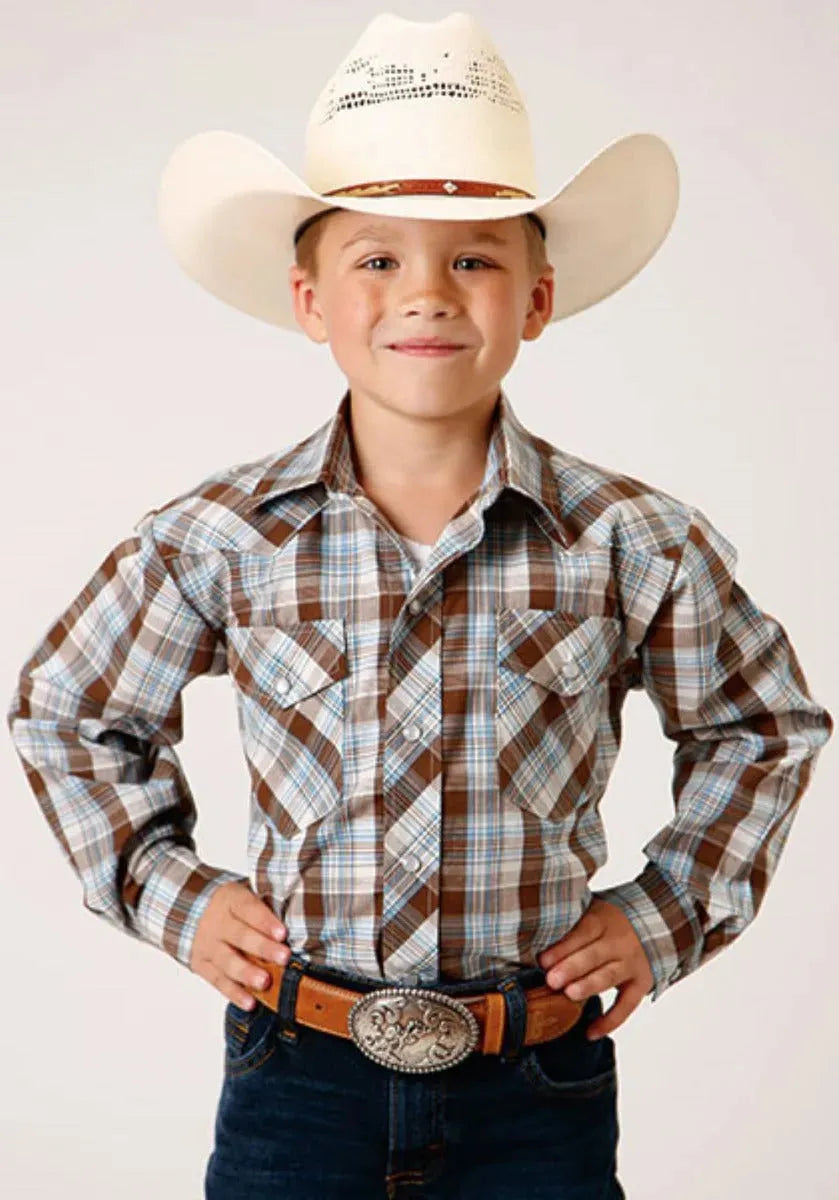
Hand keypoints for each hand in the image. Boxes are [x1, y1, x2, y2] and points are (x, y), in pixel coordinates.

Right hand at [190, 881, 290, 1008]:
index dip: (266, 921)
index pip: (249, 909)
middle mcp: (217, 923)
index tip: (283, 933)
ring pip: (227, 961)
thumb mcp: (245, 895)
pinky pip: (218, 981)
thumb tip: (298, 921)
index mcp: (231, 900)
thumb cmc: (231, 905)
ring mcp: (208, 945)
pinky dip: (234, 993)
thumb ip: (267, 906)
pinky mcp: (201, 965)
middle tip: (283, 957)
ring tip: (265, 982)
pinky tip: (250, 1002)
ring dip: (247, 973)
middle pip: (240, 936)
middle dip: (263, 948)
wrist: (190, 910)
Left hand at [537, 898, 653, 1038]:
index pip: (583, 933)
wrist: (652, 921)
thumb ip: (569, 924)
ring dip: (588, 986)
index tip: (543, 960)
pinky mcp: (641, 983)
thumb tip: (531, 937)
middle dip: (572, 968)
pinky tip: (590, 1032)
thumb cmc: (609, 920)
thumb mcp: (591, 911)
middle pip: (594, 955)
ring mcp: (632, 963)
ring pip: (609, 976)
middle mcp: (619, 941)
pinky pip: (627, 1005)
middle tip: (552, 980)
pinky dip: (610, 1021)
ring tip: (569, 995)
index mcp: (603, 920)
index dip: (563, 947)